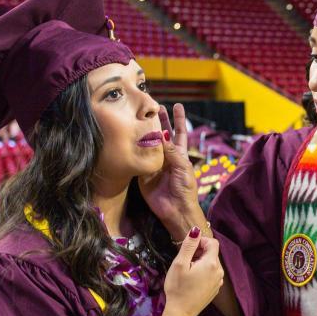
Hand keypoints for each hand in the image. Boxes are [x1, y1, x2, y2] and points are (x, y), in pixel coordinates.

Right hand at [139, 104, 205, 237]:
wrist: (176, 210)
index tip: (177, 105)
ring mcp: (154, 164)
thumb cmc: (185, 189)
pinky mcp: (143, 173)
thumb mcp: (182, 168)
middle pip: (163, 135)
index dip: (179, 119)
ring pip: (149, 144)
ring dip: (145, 132)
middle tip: (154, 106)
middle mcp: (167, 156)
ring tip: (140, 117)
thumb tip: (162, 134)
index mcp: (180, 154)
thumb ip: (172, 152)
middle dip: (160, 121)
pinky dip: (135, 148)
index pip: (179, 133)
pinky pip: (139, 158)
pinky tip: (130, 137)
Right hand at [163, 227, 224, 315]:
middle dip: (200, 252)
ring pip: (212, 263)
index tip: (189, 249)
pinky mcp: (215, 289)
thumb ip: (189, 245)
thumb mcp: (180, 264)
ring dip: (201, 262)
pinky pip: (212, 274)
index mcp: (211, 263)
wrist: (181, 313)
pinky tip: (192, 280)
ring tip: (188, 271)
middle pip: (212, 253)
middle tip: (185, 261)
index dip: (201, 241)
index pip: (213, 242)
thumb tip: (196, 230)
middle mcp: (219, 271)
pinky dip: (203, 272)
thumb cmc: (178, 288)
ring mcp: (219, 281)